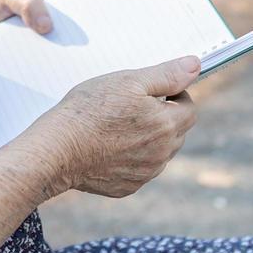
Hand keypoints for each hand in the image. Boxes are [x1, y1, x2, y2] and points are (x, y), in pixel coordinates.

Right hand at [26, 55, 199, 198]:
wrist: (57, 150)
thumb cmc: (89, 110)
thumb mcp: (127, 81)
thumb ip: (166, 74)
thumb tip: (195, 65)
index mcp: (166, 125)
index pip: (189, 108)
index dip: (174, 95)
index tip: (154, 90)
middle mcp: (161, 154)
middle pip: (176, 131)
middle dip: (162, 116)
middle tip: (131, 105)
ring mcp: (145, 174)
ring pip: (159, 151)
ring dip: (148, 138)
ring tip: (116, 125)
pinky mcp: (128, 187)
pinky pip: (139, 169)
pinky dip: (130, 157)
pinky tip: (107, 145)